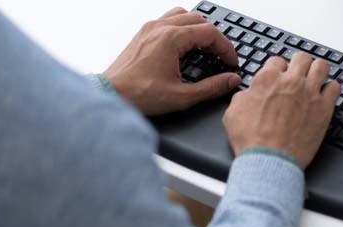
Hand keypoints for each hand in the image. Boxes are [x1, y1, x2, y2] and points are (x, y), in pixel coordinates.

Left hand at [104, 7, 240, 115]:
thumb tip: (231, 80)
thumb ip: (211, 87)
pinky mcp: (143, 33)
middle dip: (215, 37)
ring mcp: (150, 28)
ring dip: (198, 28)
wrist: (111, 95)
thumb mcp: (182, 96)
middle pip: (199, 20)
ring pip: (183, 15)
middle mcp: (160, 28)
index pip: (209, 32)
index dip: (225, 47)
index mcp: (171, 39)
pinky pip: (168, 19)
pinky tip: (184, 45)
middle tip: (221, 56)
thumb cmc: (139, 94)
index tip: (231, 62)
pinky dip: (182, 27)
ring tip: (205, 47)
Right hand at [222, 53, 340, 168]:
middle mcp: (291, 82)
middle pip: (301, 58)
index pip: (277, 61)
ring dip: (317, 71)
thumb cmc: (251, 140)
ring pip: (321, 66)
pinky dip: (331, 89)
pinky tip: (326, 95)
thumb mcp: (233, 112)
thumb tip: (249, 93)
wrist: (269, 160)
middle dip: (299, 64)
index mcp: (268, 78)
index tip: (279, 77)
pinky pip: (335, 87)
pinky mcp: (324, 109)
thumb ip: (244, 96)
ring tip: (315, 79)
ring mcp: (310, 93)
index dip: (277, 69)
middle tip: (298, 74)